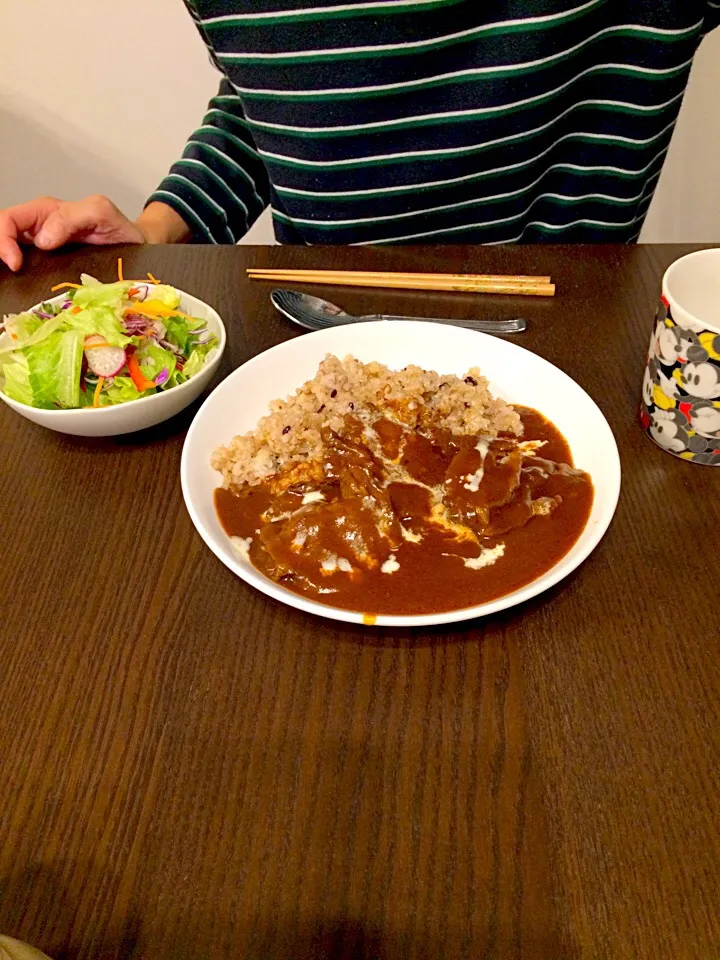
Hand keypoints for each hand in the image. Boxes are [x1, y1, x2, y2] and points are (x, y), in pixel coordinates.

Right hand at [0, 195, 145, 271]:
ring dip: (9, 266)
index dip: (4, 239)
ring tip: (13, 280)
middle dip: (2, 251)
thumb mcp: (100, 212)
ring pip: (15, 254)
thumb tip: (42, 239)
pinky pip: (31, 270)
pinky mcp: (54, 267)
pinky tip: (24, 285)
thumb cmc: (120, 228)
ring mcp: (46, 250)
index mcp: (45, 212)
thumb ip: (72, 217)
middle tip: (12, 273)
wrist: (138, 246)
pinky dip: (22, 277)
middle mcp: (41, 229)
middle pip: (6, 235)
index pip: (9, 219)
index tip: (16, 263)